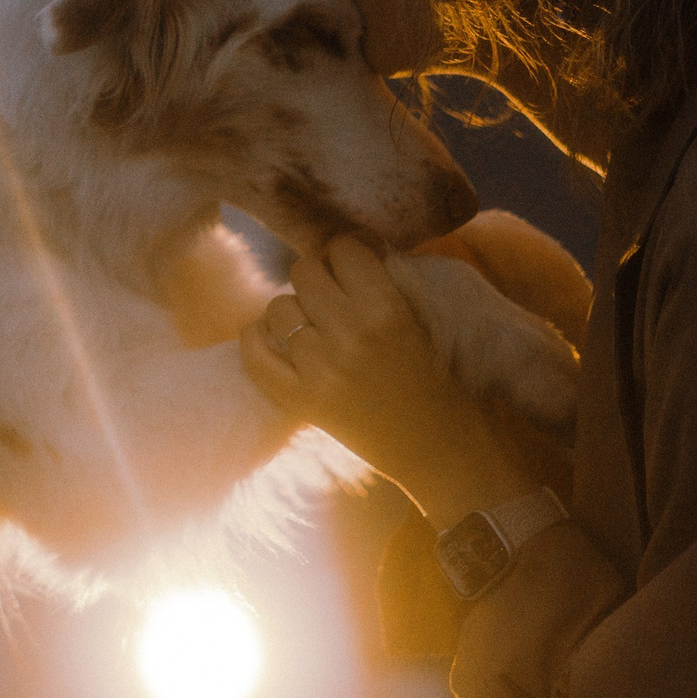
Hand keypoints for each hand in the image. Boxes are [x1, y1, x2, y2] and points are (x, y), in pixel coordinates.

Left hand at [240, 234, 537, 528]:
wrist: (442, 451)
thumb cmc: (440, 380)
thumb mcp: (423, 319)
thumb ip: (386, 281)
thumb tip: (344, 245)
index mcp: (387, 309)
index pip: (343, 247)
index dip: (346, 254)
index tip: (353, 268)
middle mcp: (351, 335)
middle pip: (304, 270)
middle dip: (317, 278)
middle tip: (332, 297)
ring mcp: (321, 370)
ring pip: (278, 307)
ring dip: (293, 310)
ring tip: (314, 326)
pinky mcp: (302, 402)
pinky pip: (254, 354)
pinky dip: (257, 339)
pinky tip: (273, 338)